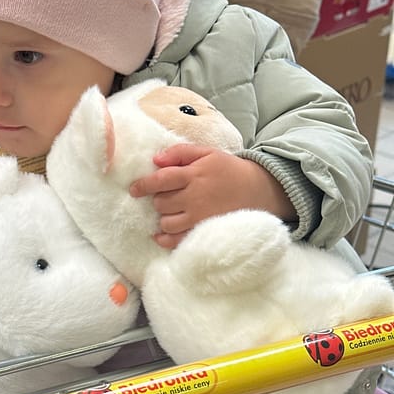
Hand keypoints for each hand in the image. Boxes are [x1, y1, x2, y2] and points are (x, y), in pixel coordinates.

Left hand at [129, 144, 296, 248]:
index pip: (160, 180)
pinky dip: (165, 239)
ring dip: (163, 218)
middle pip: (161, 202)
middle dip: (158, 200)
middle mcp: (195, 196)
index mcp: (194, 174)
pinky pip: (178, 240)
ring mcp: (200, 216)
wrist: (259, 189)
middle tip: (165, 197)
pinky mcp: (205, 231)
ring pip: (166, 222)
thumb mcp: (207, 153)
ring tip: (169, 212)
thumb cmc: (229, 170)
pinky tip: (161, 235)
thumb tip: (156, 159)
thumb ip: (180, 153)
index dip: (143, 185)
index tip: (134, 189)